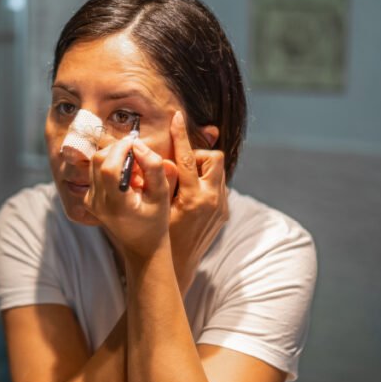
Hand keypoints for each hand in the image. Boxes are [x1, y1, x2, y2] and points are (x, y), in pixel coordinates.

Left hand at [84, 136, 176, 258]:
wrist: (142, 245)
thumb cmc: (155, 221)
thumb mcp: (161, 194)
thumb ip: (153, 167)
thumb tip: (138, 144)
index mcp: (116, 204)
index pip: (109, 167)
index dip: (121, 149)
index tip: (135, 143)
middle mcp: (98, 202)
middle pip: (98, 160)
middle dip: (118, 150)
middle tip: (138, 157)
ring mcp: (90, 201)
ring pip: (95, 163)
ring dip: (114, 157)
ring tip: (133, 169)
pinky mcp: (88, 199)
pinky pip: (95, 172)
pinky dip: (110, 166)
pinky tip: (125, 178)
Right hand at [167, 111, 227, 292]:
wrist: (176, 264)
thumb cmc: (158, 236)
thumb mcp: (156, 206)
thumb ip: (159, 180)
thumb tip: (157, 157)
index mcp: (193, 198)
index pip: (187, 157)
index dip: (180, 134)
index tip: (176, 117)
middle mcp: (212, 201)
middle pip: (213, 158)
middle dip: (197, 156)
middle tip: (179, 168)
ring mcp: (221, 207)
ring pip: (218, 171)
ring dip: (200, 170)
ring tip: (183, 182)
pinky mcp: (224, 213)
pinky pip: (218, 186)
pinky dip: (205, 183)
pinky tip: (189, 194)